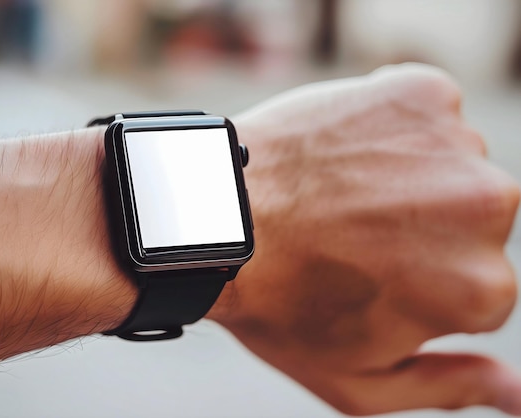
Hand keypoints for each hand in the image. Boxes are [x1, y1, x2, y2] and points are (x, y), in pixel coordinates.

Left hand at [209, 64, 520, 414]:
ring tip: (339, 193)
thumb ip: (451, 387)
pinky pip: (427, 114)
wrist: (217, 218)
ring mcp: (454, 143)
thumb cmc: (279, 306)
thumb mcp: (359, 381)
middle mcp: (487, 207)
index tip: (365, 274)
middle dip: (422, 230)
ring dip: (407, 176)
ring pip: (450, 165)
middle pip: (471, 221)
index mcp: (480, 287)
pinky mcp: (421, 92)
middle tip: (350, 232)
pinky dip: (393, 129)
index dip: (418, 282)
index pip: (476, 284)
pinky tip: (341, 153)